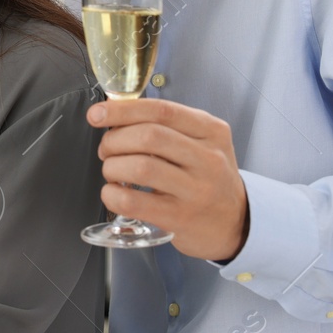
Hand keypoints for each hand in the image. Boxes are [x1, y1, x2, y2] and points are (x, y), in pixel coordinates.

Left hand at [88, 98, 249, 261]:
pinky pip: (134, 201)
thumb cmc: (208, 177)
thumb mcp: (202, 142)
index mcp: (211, 131)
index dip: (123, 109)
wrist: (235, 222)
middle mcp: (208, 159)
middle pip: (148, 136)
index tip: (97, 113)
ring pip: (140, 167)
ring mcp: (196, 190)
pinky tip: (114, 192)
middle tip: (106, 149)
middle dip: (114, 140)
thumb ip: (166, 125)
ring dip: (112, 167)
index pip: (162, 111)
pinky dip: (112, 195)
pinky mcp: (180, 218)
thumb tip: (114, 111)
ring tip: (112, 171)